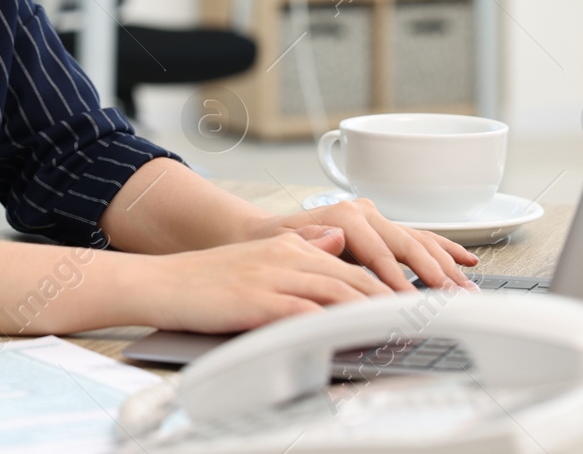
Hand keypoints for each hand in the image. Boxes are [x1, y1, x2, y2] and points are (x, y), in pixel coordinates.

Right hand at [139, 231, 393, 333]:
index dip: (387, 286)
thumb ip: (300, 249)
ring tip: (400, 333)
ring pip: (339, 292)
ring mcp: (273, 277)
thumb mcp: (258, 258)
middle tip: (421, 322)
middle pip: (356, 277)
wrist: (162, 282)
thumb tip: (335, 242)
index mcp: (290, 244)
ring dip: (373, 314)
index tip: (412, 306)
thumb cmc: (205, 280)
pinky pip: (307, 314)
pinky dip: (335, 327)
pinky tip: (352, 340)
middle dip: (392, 301)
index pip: (354, 264)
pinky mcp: (258, 301)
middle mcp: (287, 255)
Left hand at [255, 199, 479, 292]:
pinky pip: (420, 238)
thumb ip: (313, 246)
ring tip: (467, 290)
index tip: (412, 305)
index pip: (379, 254)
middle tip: (453, 301)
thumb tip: (340, 248)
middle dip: (434, 276)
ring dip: (446, 267)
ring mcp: (376, 218)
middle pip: (408, 245)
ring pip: (419, 242)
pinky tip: (466, 261)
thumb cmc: (273, 244)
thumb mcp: (284, 247)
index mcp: (343, 215)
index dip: (398, 281)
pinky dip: (444, 249)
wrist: (265, 233)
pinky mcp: (383, 228)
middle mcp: (363, 212)